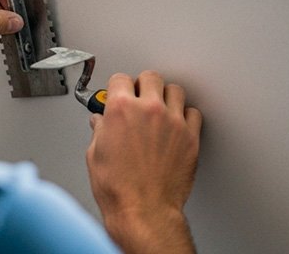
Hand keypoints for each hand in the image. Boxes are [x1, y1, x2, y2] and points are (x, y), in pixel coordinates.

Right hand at [86, 71, 201, 252]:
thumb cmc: (118, 190)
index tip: (119, 93)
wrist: (143, 212)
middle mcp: (149, 109)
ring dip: (166, 97)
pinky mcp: (190, 136)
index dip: (118, 87)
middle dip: (143, 86)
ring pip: (175, 90)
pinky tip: (177, 124)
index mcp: (121, 109)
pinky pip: (193, 113)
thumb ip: (100, 131)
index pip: (120, 79)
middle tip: (140, 97)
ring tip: (160, 108)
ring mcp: (172, 121)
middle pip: (150, 77)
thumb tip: (101, 124)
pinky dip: (186, 116)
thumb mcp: (95, 155)